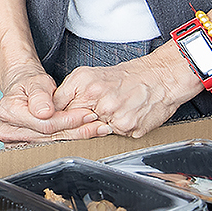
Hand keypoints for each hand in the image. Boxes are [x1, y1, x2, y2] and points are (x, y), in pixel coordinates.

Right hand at [0, 60, 100, 143]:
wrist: (24, 89)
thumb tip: (44, 112)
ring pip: (50, 145)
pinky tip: (81, 135)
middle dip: (75, 130)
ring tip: (94, 129)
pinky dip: (67, 141)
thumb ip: (40, 95)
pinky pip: (48, 148)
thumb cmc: (31, 84)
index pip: (44, 123)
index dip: (68, 120)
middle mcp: (6, 129)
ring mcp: (13, 142)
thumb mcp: (37, 81)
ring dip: (74, 137)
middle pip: (48, 137)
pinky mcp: (22, 148)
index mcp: (8, 111)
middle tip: (97, 124)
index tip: (87, 114)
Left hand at [53, 46, 203, 139]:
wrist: (160, 78)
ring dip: (97, 127)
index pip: (58, 109)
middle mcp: (99, 101)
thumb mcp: (89, 75)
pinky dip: (117, 129)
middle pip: (74, 124)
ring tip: (111, 112)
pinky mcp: (129, 129)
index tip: (52, 122)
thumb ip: (68, 91)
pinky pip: (115, 135)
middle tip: (85, 117)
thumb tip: (51, 109)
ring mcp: (115, 117)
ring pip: (95, 132)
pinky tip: (124, 116)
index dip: (54, 117)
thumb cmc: (126, 77)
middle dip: (74, 125)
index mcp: (85, 85)